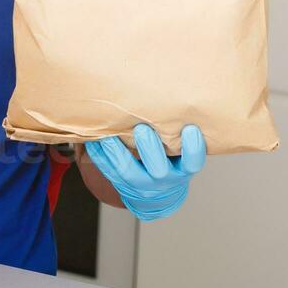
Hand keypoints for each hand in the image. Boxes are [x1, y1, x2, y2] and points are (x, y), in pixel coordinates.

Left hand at [84, 124, 205, 221]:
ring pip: (128, 172)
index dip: (193, 148)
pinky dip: (100, 156)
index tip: (190, 129)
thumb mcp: (183, 152)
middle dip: (149, 149)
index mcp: (183, 169)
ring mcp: (143, 185)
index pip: (193, 162)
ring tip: (108, 135)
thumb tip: (178, 93)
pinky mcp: (123, 185)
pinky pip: (109, 172)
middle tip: (142, 129)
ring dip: (117, 152)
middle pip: (159, 169)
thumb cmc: (172, 161)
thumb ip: (179, 131)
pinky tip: (93, 141)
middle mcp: (165, 179)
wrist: (158, 194)